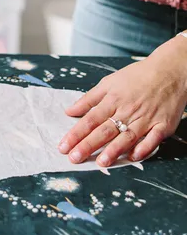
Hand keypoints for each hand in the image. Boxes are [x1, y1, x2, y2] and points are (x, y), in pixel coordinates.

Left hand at [58, 40, 186, 166]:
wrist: (169, 71)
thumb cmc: (137, 76)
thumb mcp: (108, 82)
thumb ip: (89, 99)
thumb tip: (69, 111)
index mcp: (112, 100)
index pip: (90, 120)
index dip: (76, 134)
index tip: (64, 146)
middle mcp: (127, 110)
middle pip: (104, 130)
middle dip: (88, 145)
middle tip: (74, 158)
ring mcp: (146, 118)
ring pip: (127, 137)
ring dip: (113, 150)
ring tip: (101, 163)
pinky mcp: (163, 125)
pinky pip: (153, 139)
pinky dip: (144, 148)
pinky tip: (133, 157)